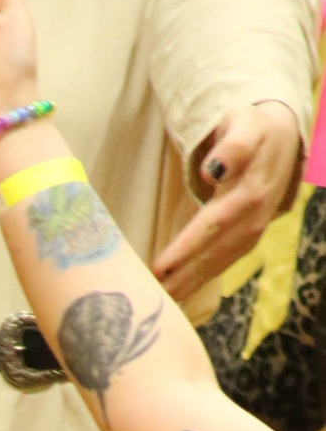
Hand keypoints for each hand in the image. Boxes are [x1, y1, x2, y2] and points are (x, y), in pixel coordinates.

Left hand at [154, 102, 302, 304]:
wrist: (281, 138)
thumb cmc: (254, 130)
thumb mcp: (246, 126)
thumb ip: (234, 146)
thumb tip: (212, 170)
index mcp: (249, 193)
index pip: (212, 225)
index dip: (186, 247)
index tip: (160, 266)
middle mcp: (251, 219)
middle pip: (211, 253)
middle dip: (180, 277)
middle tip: (149, 296)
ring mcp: (250, 234)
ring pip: (216, 265)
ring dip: (187, 286)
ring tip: (158, 304)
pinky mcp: (245, 241)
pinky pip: (220, 266)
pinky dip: (198, 283)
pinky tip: (178, 297)